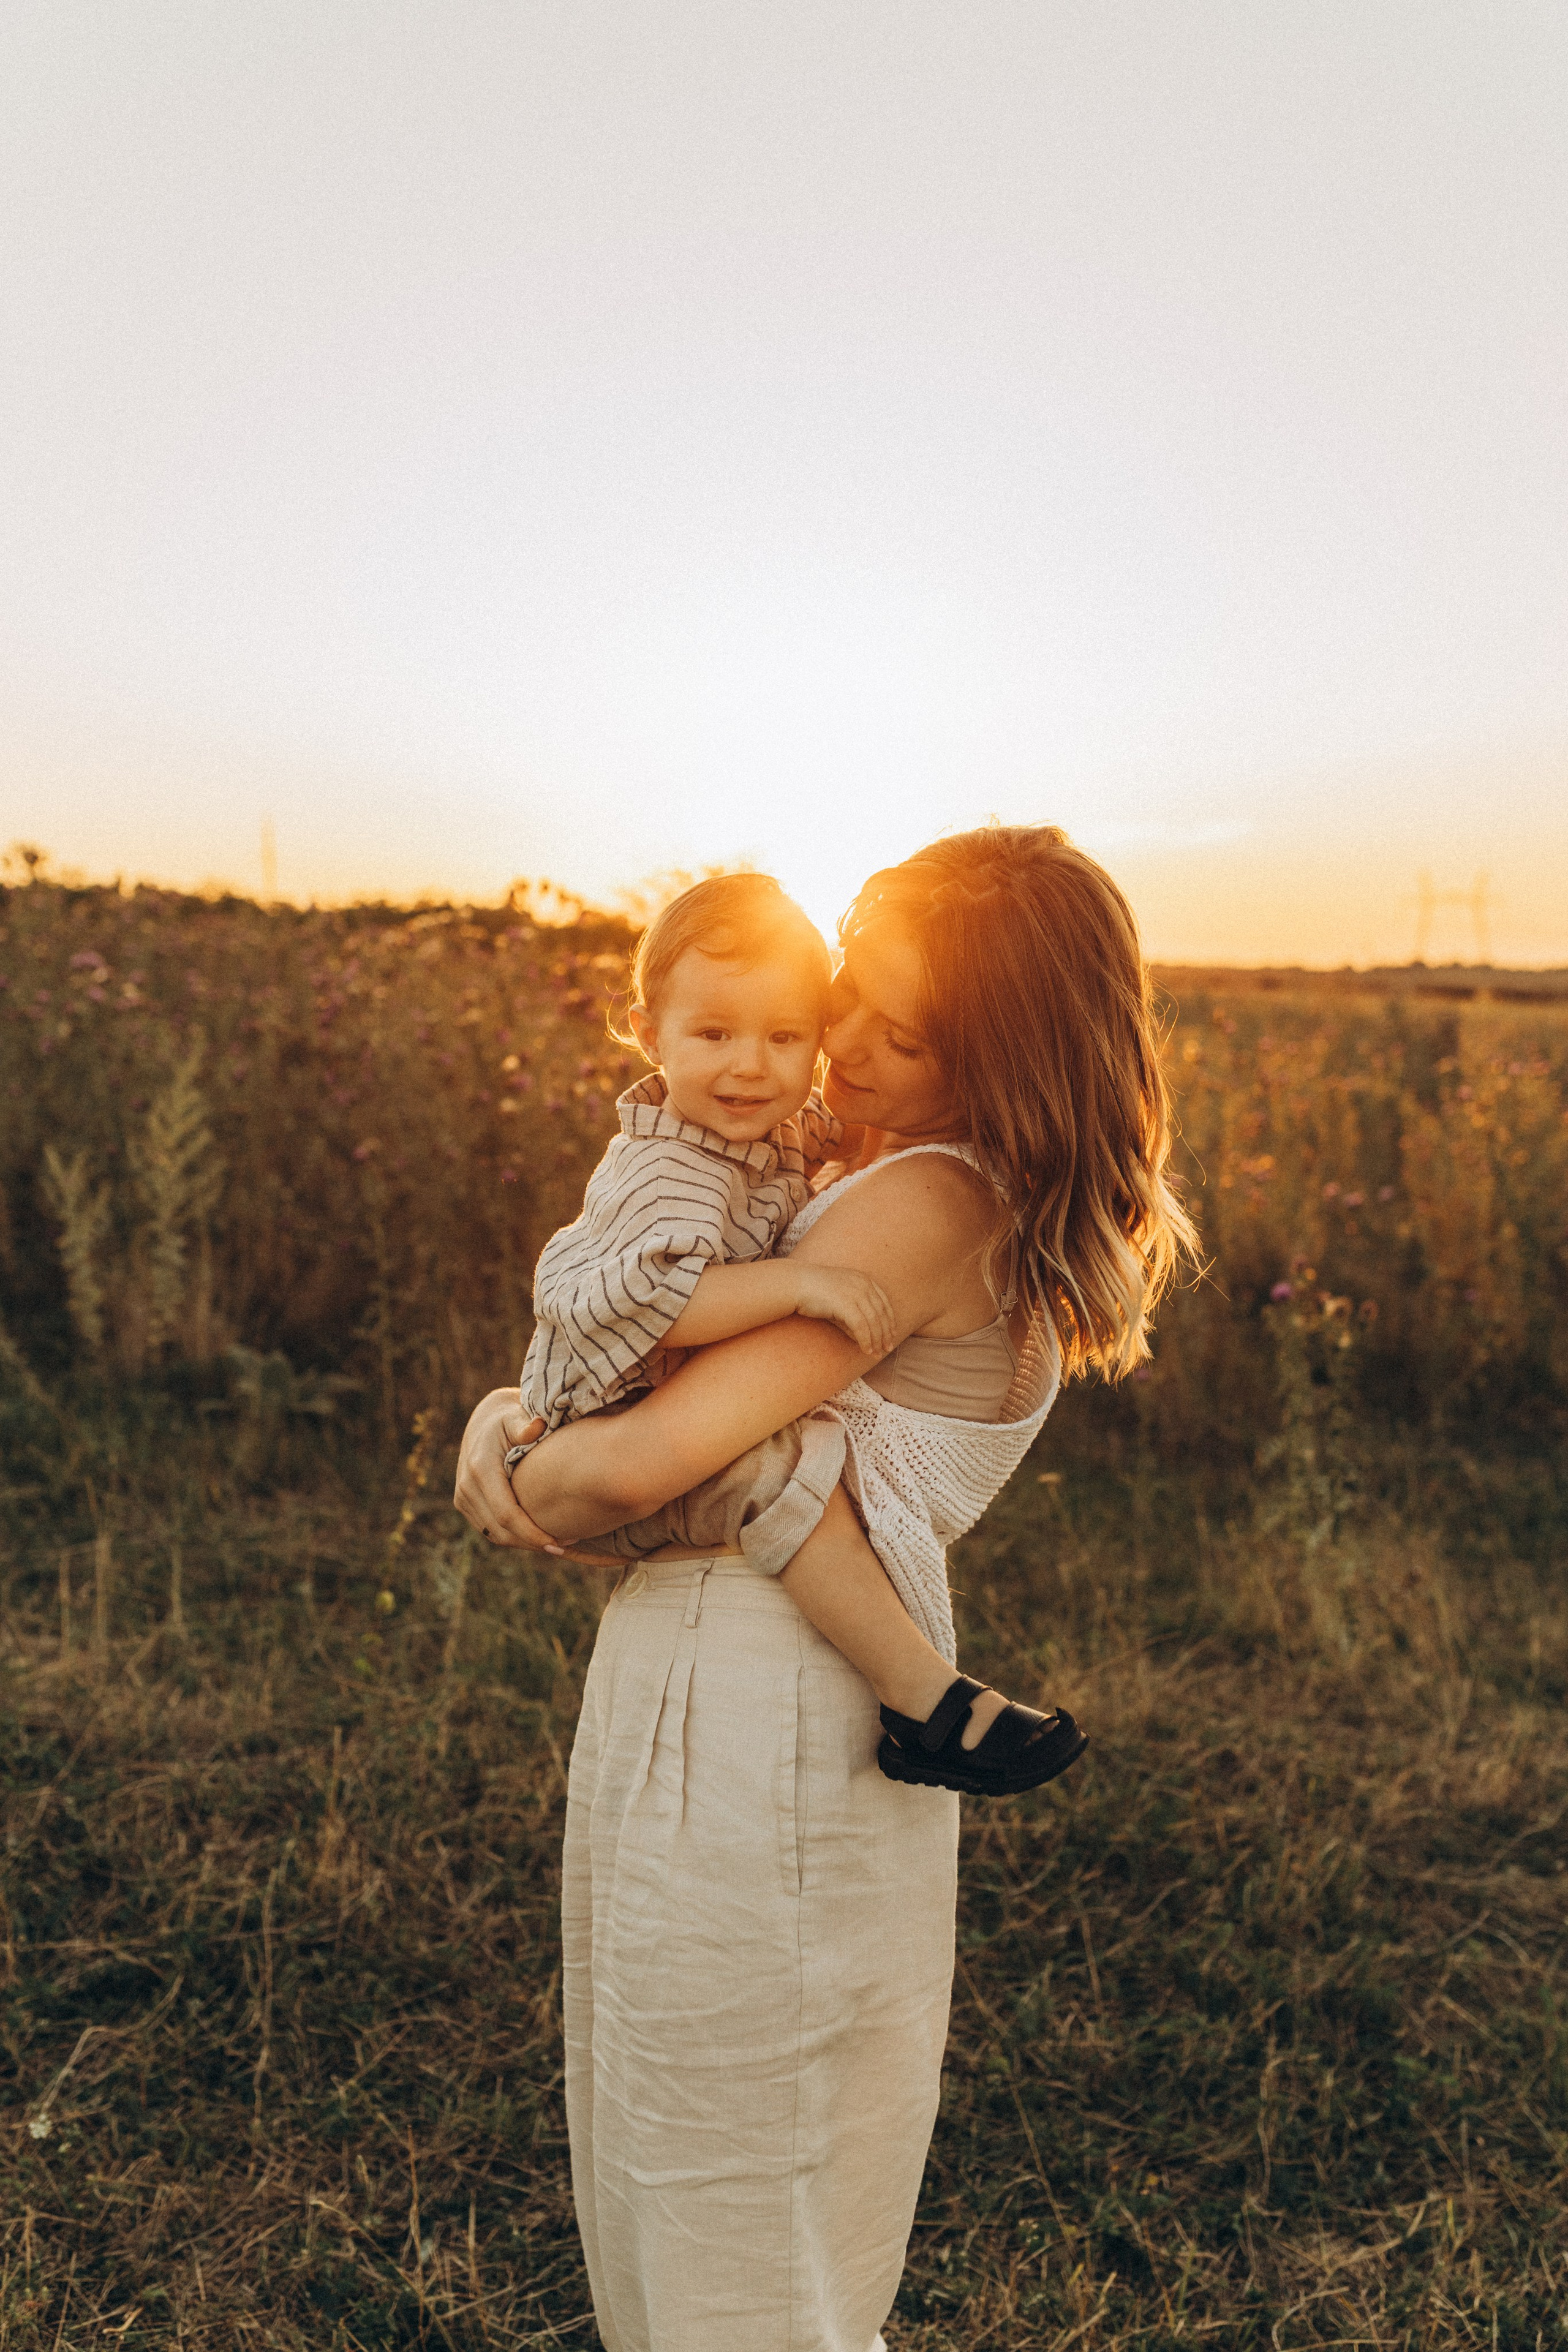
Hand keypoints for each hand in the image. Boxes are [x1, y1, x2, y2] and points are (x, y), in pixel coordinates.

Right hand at [454, 1389, 563, 1550]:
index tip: (559, 1542)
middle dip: (533, 1543)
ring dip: (524, 1543)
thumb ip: (526, 1425)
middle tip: (567, 1545)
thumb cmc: (509, 1418)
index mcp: (481, 1468)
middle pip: (500, 1531)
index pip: (507, 1514)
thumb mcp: (517, 1416)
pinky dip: (513, 1537)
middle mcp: (466, 1486)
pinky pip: (489, 1530)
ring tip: (558, 1542)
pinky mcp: (464, 1503)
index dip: (532, 1534)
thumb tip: (537, 1426)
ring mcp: (462, 1497)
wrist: (484, 1420)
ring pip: (494, 1535)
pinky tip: (538, 1534)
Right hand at [791, 1264, 895, 1357]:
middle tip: (887, 1349)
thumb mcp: (840, 1299)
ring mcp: (856, 1293)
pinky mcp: (846, 1304)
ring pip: (874, 1322)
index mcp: (864, 1279)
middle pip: (882, 1313)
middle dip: (886, 1333)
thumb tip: (864, 1336)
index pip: (884, 1302)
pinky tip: (865, 1350)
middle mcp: (863, 1284)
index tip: (891, 1334)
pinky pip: (861, 1327)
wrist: (795, 1284)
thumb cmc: (814, 1292)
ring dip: (876, 1340)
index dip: (890, 1320)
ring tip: (876, 1353)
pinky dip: (865, 1340)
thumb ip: (854, 1314)